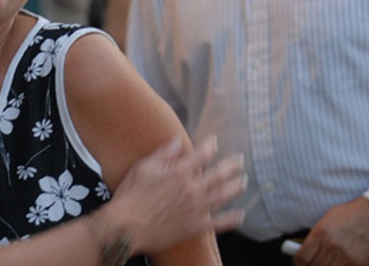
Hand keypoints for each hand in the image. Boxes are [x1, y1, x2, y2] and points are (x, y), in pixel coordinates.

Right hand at [99, 135, 245, 255]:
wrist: (125, 227)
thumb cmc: (130, 196)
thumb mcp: (143, 168)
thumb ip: (163, 154)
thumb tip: (178, 139)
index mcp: (178, 173)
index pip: (202, 154)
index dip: (211, 146)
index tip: (215, 142)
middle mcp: (191, 190)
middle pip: (219, 175)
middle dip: (231, 166)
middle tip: (240, 161)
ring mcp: (195, 209)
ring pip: (223, 196)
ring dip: (235, 188)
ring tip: (243, 182)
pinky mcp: (194, 227)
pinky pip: (219, 223)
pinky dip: (232, 219)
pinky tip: (240, 215)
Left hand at [294, 196, 368, 265]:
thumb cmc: (348, 215)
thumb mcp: (326, 220)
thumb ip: (315, 236)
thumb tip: (304, 249)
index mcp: (321, 233)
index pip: (303, 257)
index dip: (298, 263)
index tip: (298, 263)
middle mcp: (332, 246)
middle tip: (310, 264)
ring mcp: (346, 256)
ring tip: (322, 263)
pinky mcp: (358, 263)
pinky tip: (336, 264)